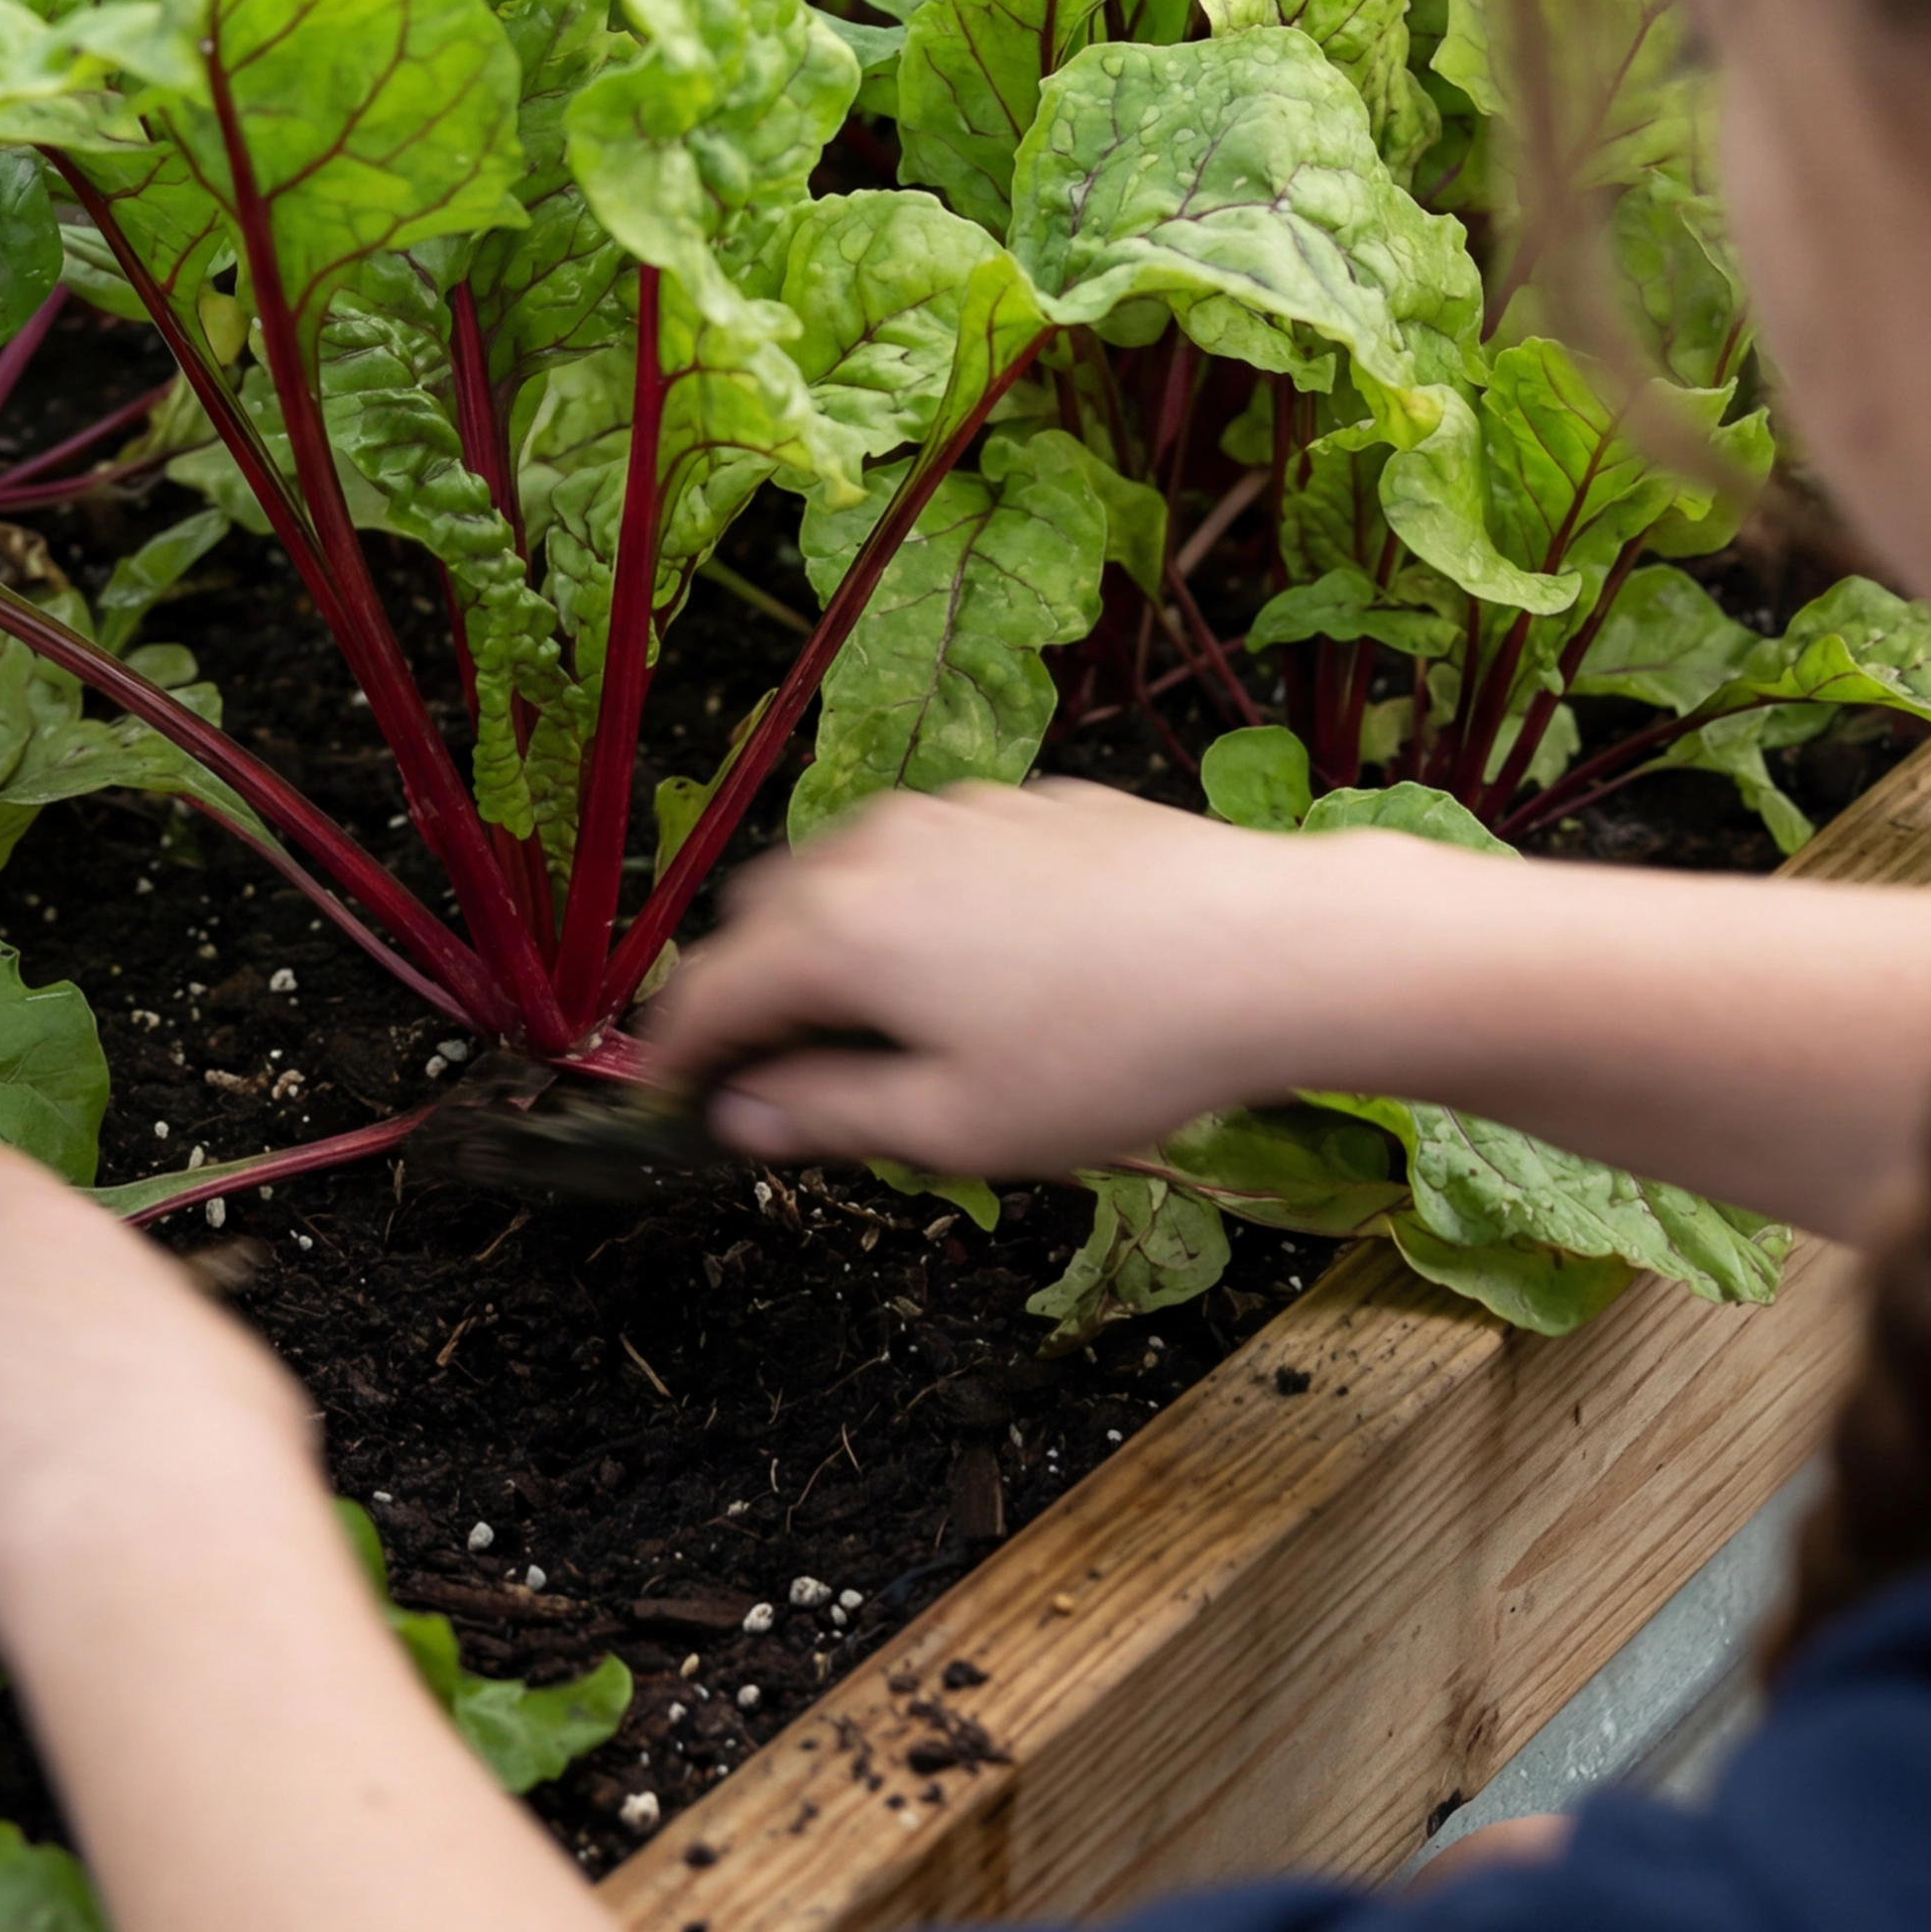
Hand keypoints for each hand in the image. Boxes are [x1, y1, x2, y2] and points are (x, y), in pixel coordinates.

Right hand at [644, 779, 1446, 1176]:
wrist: (1267, 949)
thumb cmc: (1112, 1051)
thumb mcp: (953, 1127)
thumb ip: (824, 1116)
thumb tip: (737, 1118)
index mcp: (836, 931)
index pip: (704, 993)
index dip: (671, 1057)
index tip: (664, 1102)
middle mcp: (875, 849)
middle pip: (761, 919)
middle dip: (745, 993)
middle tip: (762, 1074)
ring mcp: (951, 812)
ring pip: (844, 876)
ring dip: (827, 944)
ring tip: (868, 1027)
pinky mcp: (1023, 804)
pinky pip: (927, 855)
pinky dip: (909, 910)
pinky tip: (971, 972)